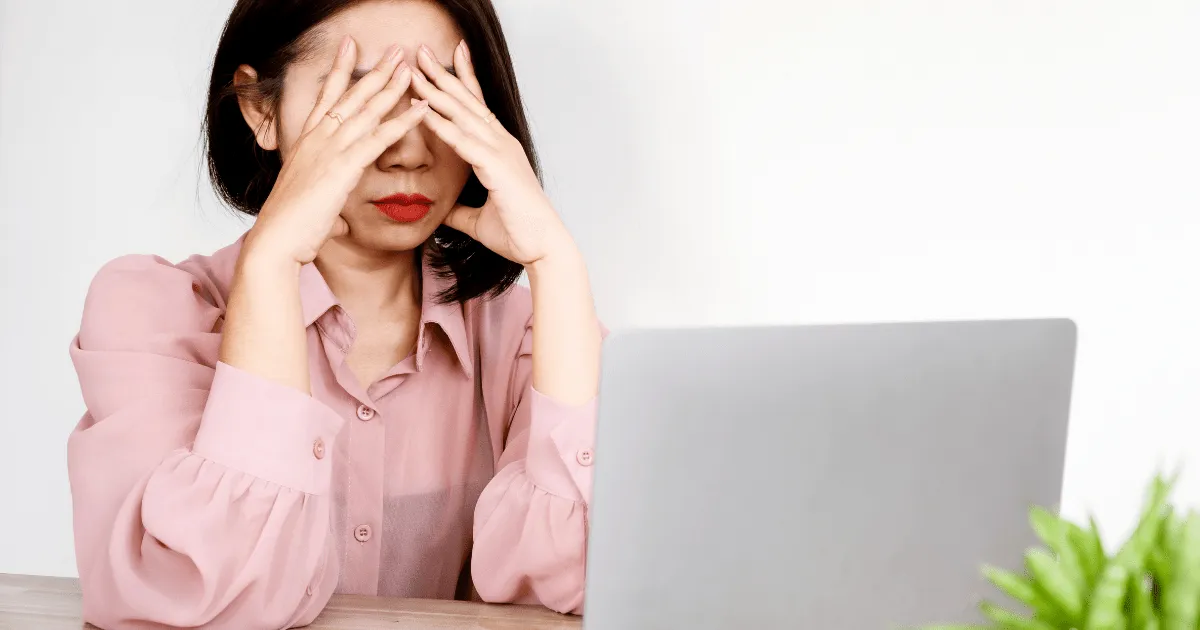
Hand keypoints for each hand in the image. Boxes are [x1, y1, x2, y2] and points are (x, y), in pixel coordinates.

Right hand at [244, 37, 429, 265]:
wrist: (276, 240)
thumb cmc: (290, 229)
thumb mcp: (311, 210)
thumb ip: (327, 208)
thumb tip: (336, 224)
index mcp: (306, 144)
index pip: (326, 98)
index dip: (340, 71)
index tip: (351, 47)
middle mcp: (316, 140)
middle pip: (350, 96)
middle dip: (374, 70)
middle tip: (396, 50)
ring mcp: (329, 151)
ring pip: (366, 110)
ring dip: (391, 87)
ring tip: (411, 67)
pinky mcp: (343, 167)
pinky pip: (379, 138)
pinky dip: (402, 121)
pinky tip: (421, 108)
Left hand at [410, 41, 573, 266]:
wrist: (542, 247)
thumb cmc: (517, 232)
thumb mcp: (478, 219)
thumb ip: (460, 210)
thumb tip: (443, 211)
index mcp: (500, 149)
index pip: (478, 106)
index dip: (462, 79)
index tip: (448, 56)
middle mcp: (502, 143)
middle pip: (467, 101)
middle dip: (443, 74)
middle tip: (419, 51)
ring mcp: (501, 152)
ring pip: (463, 114)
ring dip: (437, 90)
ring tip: (414, 69)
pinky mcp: (497, 167)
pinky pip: (463, 141)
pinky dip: (442, 124)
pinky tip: (423, 109)